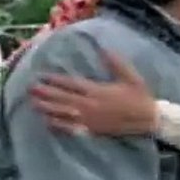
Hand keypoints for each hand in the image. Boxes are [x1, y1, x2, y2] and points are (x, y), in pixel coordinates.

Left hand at [32, 51, 157, 137]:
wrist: (148, 120)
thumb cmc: (140, 97)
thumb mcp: (131, 77)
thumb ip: (116, 63)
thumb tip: (104, 48)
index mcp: (98, 90)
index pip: (72, 84)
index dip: (55, 80)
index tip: (42, 76)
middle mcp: (90, 105)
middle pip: (63, 98)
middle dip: (46, 93)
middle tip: (31, 89)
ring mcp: (90, 119)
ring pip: (64, 113)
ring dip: (47, 108)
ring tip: (33, 104)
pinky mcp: (92, 130)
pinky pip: (71, 128)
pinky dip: (58, 125)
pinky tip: (47, 122)